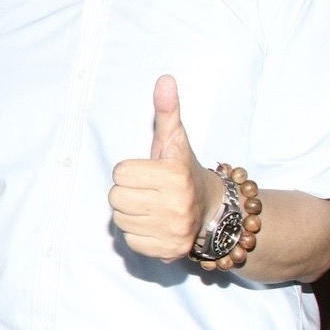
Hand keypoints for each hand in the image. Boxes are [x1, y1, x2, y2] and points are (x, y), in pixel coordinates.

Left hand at [109, 75, 222, 260]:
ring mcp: (173, 230)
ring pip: (120, 220)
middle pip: (116, 198)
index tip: (149, 173)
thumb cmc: (183, 171)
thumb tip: (164, 79)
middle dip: (128, 192)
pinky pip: (130, 241)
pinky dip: (138, 234)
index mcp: (174, 174)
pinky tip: (154, 225)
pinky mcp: (167, 251)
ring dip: (131, 213)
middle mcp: (176, 204)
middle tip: (149, 191)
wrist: (213, 211)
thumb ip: (167, 110)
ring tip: (152, 207)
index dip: (130, 171)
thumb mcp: (175, 140)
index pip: (120, 173)